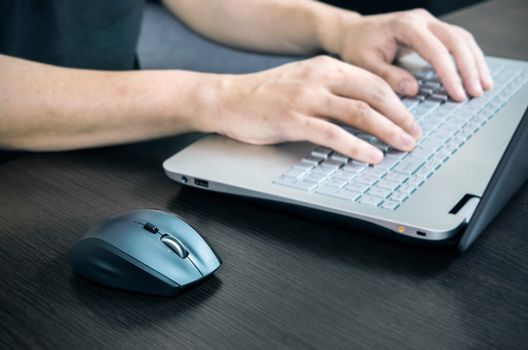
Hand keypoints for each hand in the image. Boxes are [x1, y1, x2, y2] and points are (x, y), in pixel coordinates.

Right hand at [197, 56, 421, 163]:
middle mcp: (320, 78)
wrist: (227, 99)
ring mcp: (306, 98)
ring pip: (359, 113)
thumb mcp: (303, 81)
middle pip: (374, 94)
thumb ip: (332, 89)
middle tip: (415, 134)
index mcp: (326, 67)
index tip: (410, 118)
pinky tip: (371, 155)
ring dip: (387, 131)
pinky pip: (333, 134)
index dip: (398, 101)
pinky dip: (357, 146)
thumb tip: (363, 109)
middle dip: (400, 116)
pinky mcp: (293, 120)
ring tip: (403, 145)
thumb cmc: (264, 94)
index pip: (373, 80)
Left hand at [322, 9, 492, 100]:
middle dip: (469, 68)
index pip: (436, 50)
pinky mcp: (432, 29)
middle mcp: (422, 20)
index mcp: (406, 26)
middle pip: (456, 40)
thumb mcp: (366, 65)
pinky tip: (476, 73)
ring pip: (462, 38)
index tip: (458, 93)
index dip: (449, 74)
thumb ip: (389, 77)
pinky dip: (469, 57)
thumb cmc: (357, 46)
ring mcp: (429, 22)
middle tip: (476, 92)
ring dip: (475, 62)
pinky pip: (458, 40)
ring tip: (484, 86)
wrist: (353, 32)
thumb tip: (413, 89)